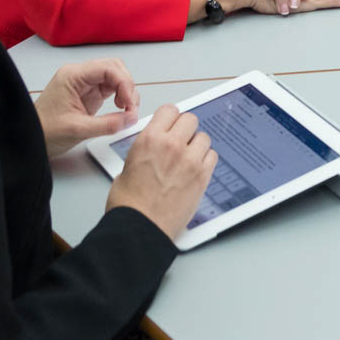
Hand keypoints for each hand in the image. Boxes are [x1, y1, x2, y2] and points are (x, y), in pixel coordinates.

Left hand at [35, 59, 138, 157]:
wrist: (30, 140)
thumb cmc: (44, 131)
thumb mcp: (77, 130)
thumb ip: (107, 124)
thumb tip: (131, 119)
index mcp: (72, 75)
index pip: (108, 68)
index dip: (124, 83)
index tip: (129, 104)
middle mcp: (79, 75)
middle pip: (115, 68)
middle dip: (127, 86)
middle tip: (130, 107)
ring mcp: (85, 84)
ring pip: (116, 77)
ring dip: (126, 92)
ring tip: (126, 110)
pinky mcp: (89, 94)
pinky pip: (112, 88)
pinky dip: (121, 98)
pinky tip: (120, 110)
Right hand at [106, 104, 218, 239]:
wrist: (140, 228)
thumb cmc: (129, 204)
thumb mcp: (127, 167)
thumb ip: (144, 151)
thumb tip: (152, 149)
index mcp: (150, 139)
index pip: (169, 110)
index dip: (170, 118)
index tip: (170, 124)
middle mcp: (172, 145)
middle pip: (190, 119)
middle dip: (185, 129)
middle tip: (180, 140)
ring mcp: (190, 160)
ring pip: (204, 137)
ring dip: (197, 145)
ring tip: (188, 158)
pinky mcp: (202, 176)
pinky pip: (212, 156)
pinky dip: (206, 160)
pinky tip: (196, 169)